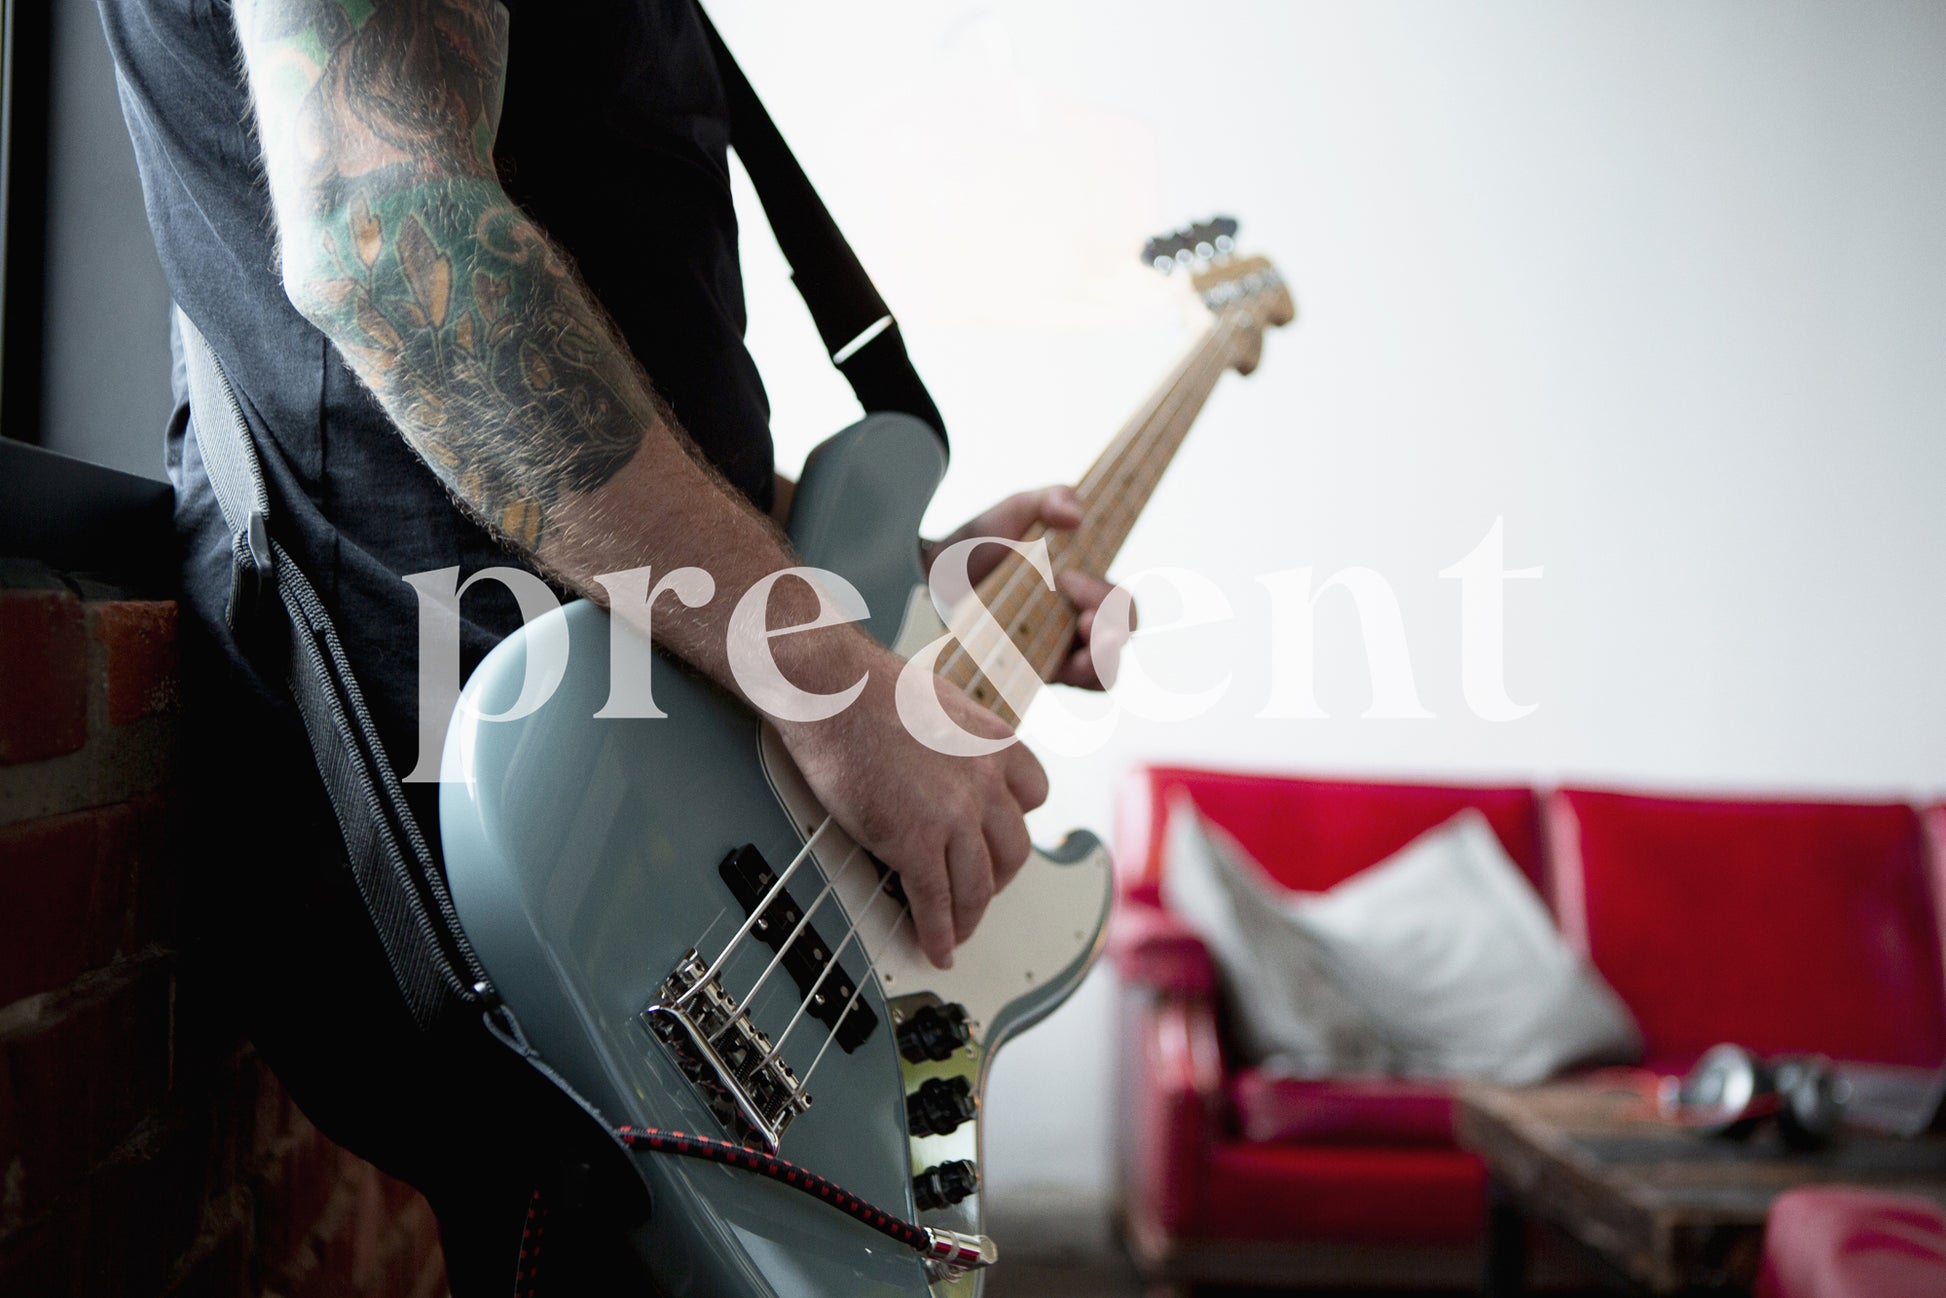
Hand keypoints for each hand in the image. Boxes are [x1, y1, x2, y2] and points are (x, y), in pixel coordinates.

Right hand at [774, 637, 1048, 968]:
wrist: (830, 690)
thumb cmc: (867, 689)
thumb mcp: (940, 703)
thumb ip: (957, 738)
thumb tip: (945, 757)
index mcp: (995, 742)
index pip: (1034, 794)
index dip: (1014, 823)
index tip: (999, 839)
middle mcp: (986, 780)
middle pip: (1013, 850)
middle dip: (997, 879)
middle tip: (978, 890)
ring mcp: (954, 815)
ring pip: (979, 886)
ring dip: (970, 916)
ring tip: (957, 931)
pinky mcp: (916, 842)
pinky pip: (936, 903)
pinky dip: (938, 934)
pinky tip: (935, 948)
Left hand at [923, 485, 1133, 689]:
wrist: (932, 574)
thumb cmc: (983, 542)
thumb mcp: (1015, 511)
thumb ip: (1048, 499)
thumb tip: (1077, 515)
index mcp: (1083, 589)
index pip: (1121, 607)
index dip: (1109, 601)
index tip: (1068, 578)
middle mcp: (1075, 626)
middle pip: (1117, 640)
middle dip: (1111, 630)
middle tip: (1084, 618)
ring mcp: (1053, 654)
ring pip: (1099, 675)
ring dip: (1098, 662)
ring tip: (1077, 653)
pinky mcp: (1026, 675)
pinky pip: (1054, 689)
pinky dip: (1057, 682)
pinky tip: (1039, 669)